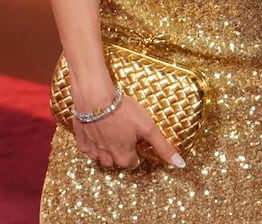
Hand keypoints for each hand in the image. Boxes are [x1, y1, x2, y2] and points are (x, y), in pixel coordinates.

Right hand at [70, 95, 184, 170]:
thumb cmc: (123, 111)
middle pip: (116, 161)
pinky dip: (91, 144)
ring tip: (112, 136)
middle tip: (125, 137)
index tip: (137, 142)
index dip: (136, 152)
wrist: (95, 97)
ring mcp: (92, 148)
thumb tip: (180, 164)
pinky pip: (86, 148)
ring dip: (106, 150)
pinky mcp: (80, 138)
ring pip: (100, 157)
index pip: (132, 163)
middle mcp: (106, 156)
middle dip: (121, 152)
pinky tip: (96, 134)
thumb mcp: (148, 127)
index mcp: (123, 156)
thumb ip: (163, 147)